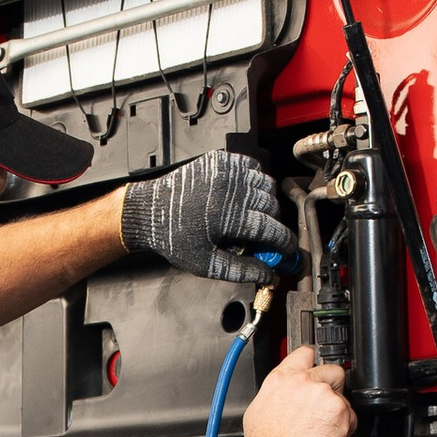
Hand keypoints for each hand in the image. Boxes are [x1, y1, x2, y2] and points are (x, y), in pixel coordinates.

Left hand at [120, 148, 291, 282]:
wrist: (149, 211)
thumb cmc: (173, 237)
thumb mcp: (207, 264)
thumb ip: (242, 271)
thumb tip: (270, 276)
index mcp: (227, 216)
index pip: (272, 229)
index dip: (285, 244)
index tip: (287, 252)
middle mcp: (229, 189)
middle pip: (272, 207)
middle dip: (273, 225)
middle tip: (261, 239)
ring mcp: (226, 170)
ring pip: (267, 186)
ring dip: (266, 203)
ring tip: (250, 218)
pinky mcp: (221, 160)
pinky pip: (253, 168)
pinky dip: (255, 182)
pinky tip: (244, 197)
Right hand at [239, 348, 353, 436]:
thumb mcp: (259, 408)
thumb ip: (278, 392)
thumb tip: (285, 394)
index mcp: (282, 377)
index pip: (305, 353)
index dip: (313, 362)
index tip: (315, 368)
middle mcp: (303, 381)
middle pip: (331, 371)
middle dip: (331, 387)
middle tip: (321, 408)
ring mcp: (324, 394)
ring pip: (342, 395)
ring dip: (336, 410)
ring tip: (321, 429)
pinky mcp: (341, 411)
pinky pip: (351, 416)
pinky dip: (345, 427)